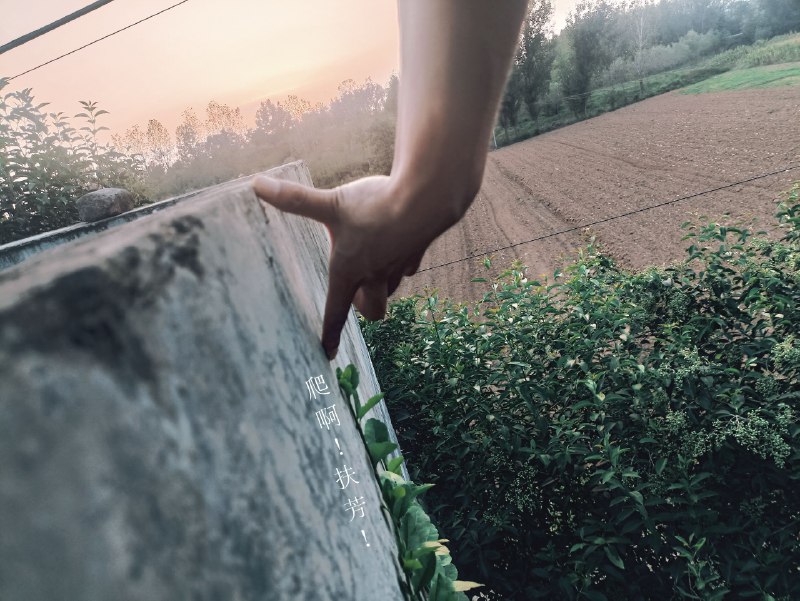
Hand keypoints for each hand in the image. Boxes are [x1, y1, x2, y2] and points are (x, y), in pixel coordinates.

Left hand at [253, 174, 458, 359]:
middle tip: (353, 292)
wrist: (426, 199)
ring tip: (371, 262)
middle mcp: (376, 276)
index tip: (326, 354)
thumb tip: (255, 184)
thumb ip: (294, 199)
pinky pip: (407, 267)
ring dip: (380, 285)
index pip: (335, 312)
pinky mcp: (417, 252)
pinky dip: (399, 263)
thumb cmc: (377, 206)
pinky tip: (397, 244)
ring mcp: (399, 267)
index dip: (329, 335)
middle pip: (373, 310)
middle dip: (362, 308)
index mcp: (350, 270)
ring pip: (390, 289)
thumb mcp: (331, 203)